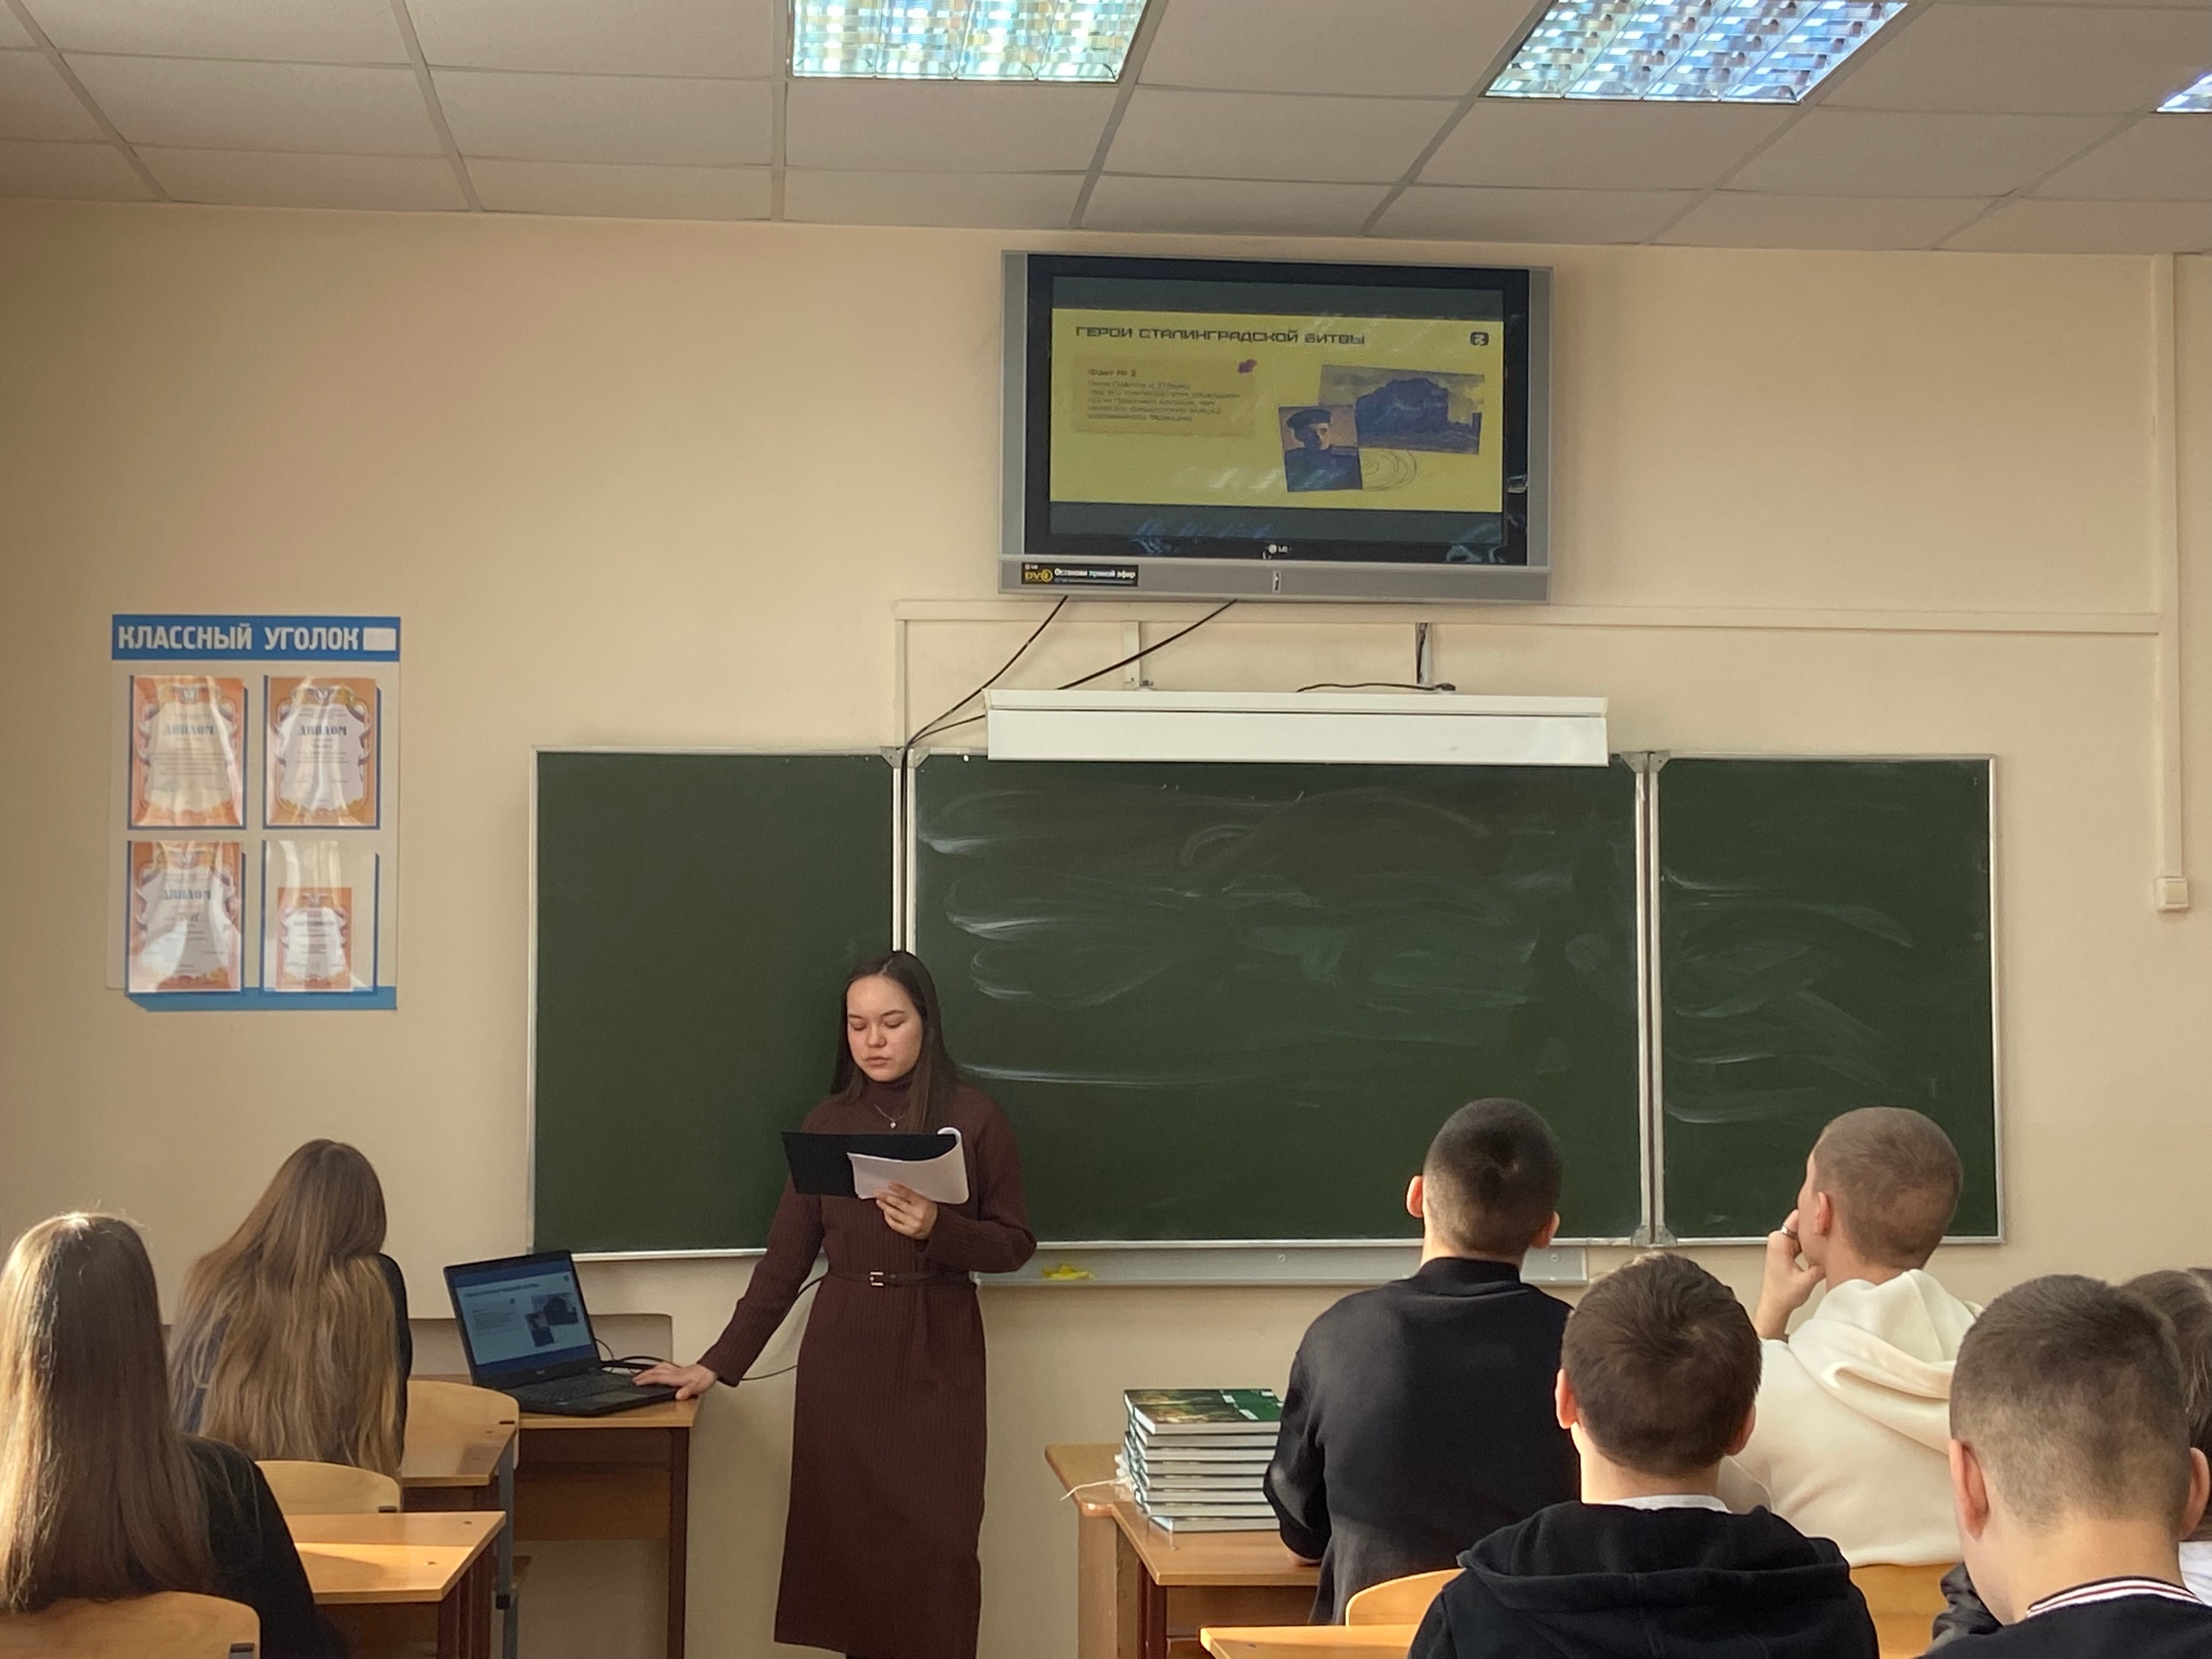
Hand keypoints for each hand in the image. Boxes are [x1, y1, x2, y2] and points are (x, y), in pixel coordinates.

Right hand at [631, 1360, 717, 1400]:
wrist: (713, 1369)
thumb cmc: (705, 1378)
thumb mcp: (696, 1388)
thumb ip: (687, 1391)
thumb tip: (678, 1396)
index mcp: (676, 1377)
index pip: (657, 1378)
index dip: (646, 1380)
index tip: (636, 1382)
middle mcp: (675, 1372)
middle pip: (656, 1371)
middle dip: (644, 1375)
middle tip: (635, 1378)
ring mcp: (678, 1370)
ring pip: (660, 1367)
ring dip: (650, 1370)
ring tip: (643, 1373)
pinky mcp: (681, 1369)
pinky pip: (666, 1366)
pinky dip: (659, 1367)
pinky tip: (660, 1369)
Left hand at [876, 1182, 938, 1239]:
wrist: (940, 1229)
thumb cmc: (934, 1213)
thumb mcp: (928, 1201)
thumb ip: (915, 1196)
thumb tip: (899, 1190)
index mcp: (924, 1204)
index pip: (908, 1194)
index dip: (898, 1188)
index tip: (890, 1184)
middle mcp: (917, 1214)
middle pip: (898, 1204)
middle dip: (886, 1197)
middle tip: (878, 1193)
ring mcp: (912, 1224)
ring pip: (895, 1214)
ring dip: (885, 1206)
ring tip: (879, 1201)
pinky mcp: (909, 1232)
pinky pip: (895, 1225)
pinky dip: (888, 1218)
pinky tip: (885, 1213)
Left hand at [1753, 1210, 1824, 1339]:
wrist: (1775, 1306)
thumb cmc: (1783, 1295)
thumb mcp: (1808, 1280)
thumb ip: (1822, 1265)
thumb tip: (1837, 1255)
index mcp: (1778, 1241)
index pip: (1797, 1217)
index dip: (1813, 1213)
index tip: (1827, 1211)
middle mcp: (1778, 1240)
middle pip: (1801, 1223)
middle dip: (1816, 1225)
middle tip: (1834, 1226)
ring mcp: (1781, 1245)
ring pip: (1803, 1232)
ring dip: (1815, 1235)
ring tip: (1831, 1237)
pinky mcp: (1786, 1251)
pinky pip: (1802, 1240)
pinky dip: (1812, 1243)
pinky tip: (1823, 1247)